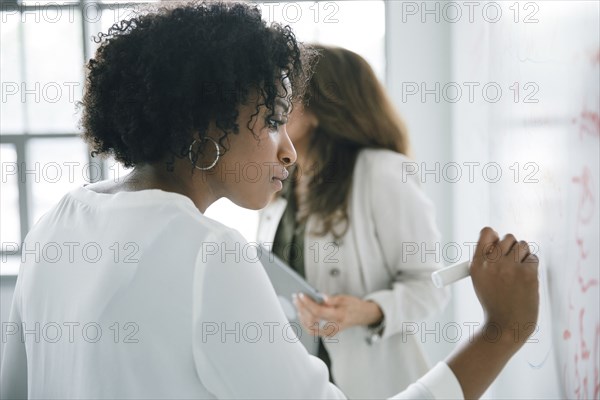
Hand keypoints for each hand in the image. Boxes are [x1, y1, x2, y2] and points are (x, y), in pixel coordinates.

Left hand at [292, 293, 382, 336]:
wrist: (362, 316)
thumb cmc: (354, 306)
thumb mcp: (346, 298)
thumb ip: (333, 299)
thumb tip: (321, 296)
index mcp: (339, 316)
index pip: (319, 311)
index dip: (308, 303)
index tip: (301, 295)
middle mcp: (334, 327)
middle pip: (312, 321)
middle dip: (301, 309)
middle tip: (295, 298)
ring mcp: (330, 332)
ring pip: (310, 329)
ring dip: (301, 316)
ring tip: (297, 304)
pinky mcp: (328, 333)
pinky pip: (313, 331)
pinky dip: (305, 322)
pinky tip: (301, 313)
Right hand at [470, 226, 538, 346]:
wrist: (507, 326)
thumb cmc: (495, 303)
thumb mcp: (480, 280)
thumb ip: (487, 259)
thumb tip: (500, 238)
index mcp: (477, 264)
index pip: (487, 232)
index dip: (495, 236)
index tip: (498, 245)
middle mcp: (492, 263)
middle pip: (508, 237)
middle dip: (512, 247)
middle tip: (511, 262)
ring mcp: (509, 268)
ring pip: (522, 245)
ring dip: (523, 255)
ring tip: (518, 272)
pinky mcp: (527, 274)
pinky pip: (533, 258)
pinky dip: (531, 266)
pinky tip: (525, 280)